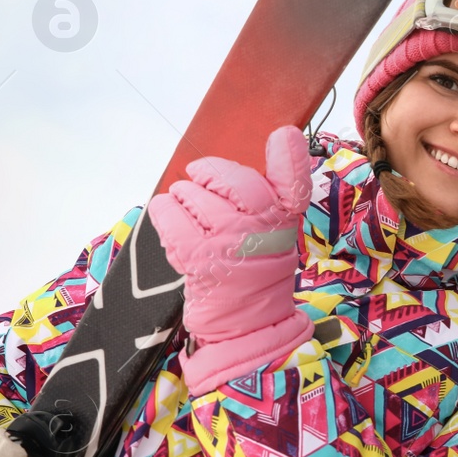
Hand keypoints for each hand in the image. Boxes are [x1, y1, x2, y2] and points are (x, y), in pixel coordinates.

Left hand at [147, 126, 314, 393]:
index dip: (290, 157)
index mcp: (284, 220)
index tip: (283, 136)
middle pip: (227, 179)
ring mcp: (230, 243)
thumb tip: (284, 135)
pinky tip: (168, 215)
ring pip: (191, 194)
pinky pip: (170, 216)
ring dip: (180, 197)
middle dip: (205, 175)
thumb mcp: (274, 227)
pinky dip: (163, 211)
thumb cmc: (253, 265)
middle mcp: (262, 229)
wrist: (245, 321)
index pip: (294, 183)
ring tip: (186, 211)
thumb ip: (275, 187)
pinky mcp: (199, 259)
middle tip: (198, 184)